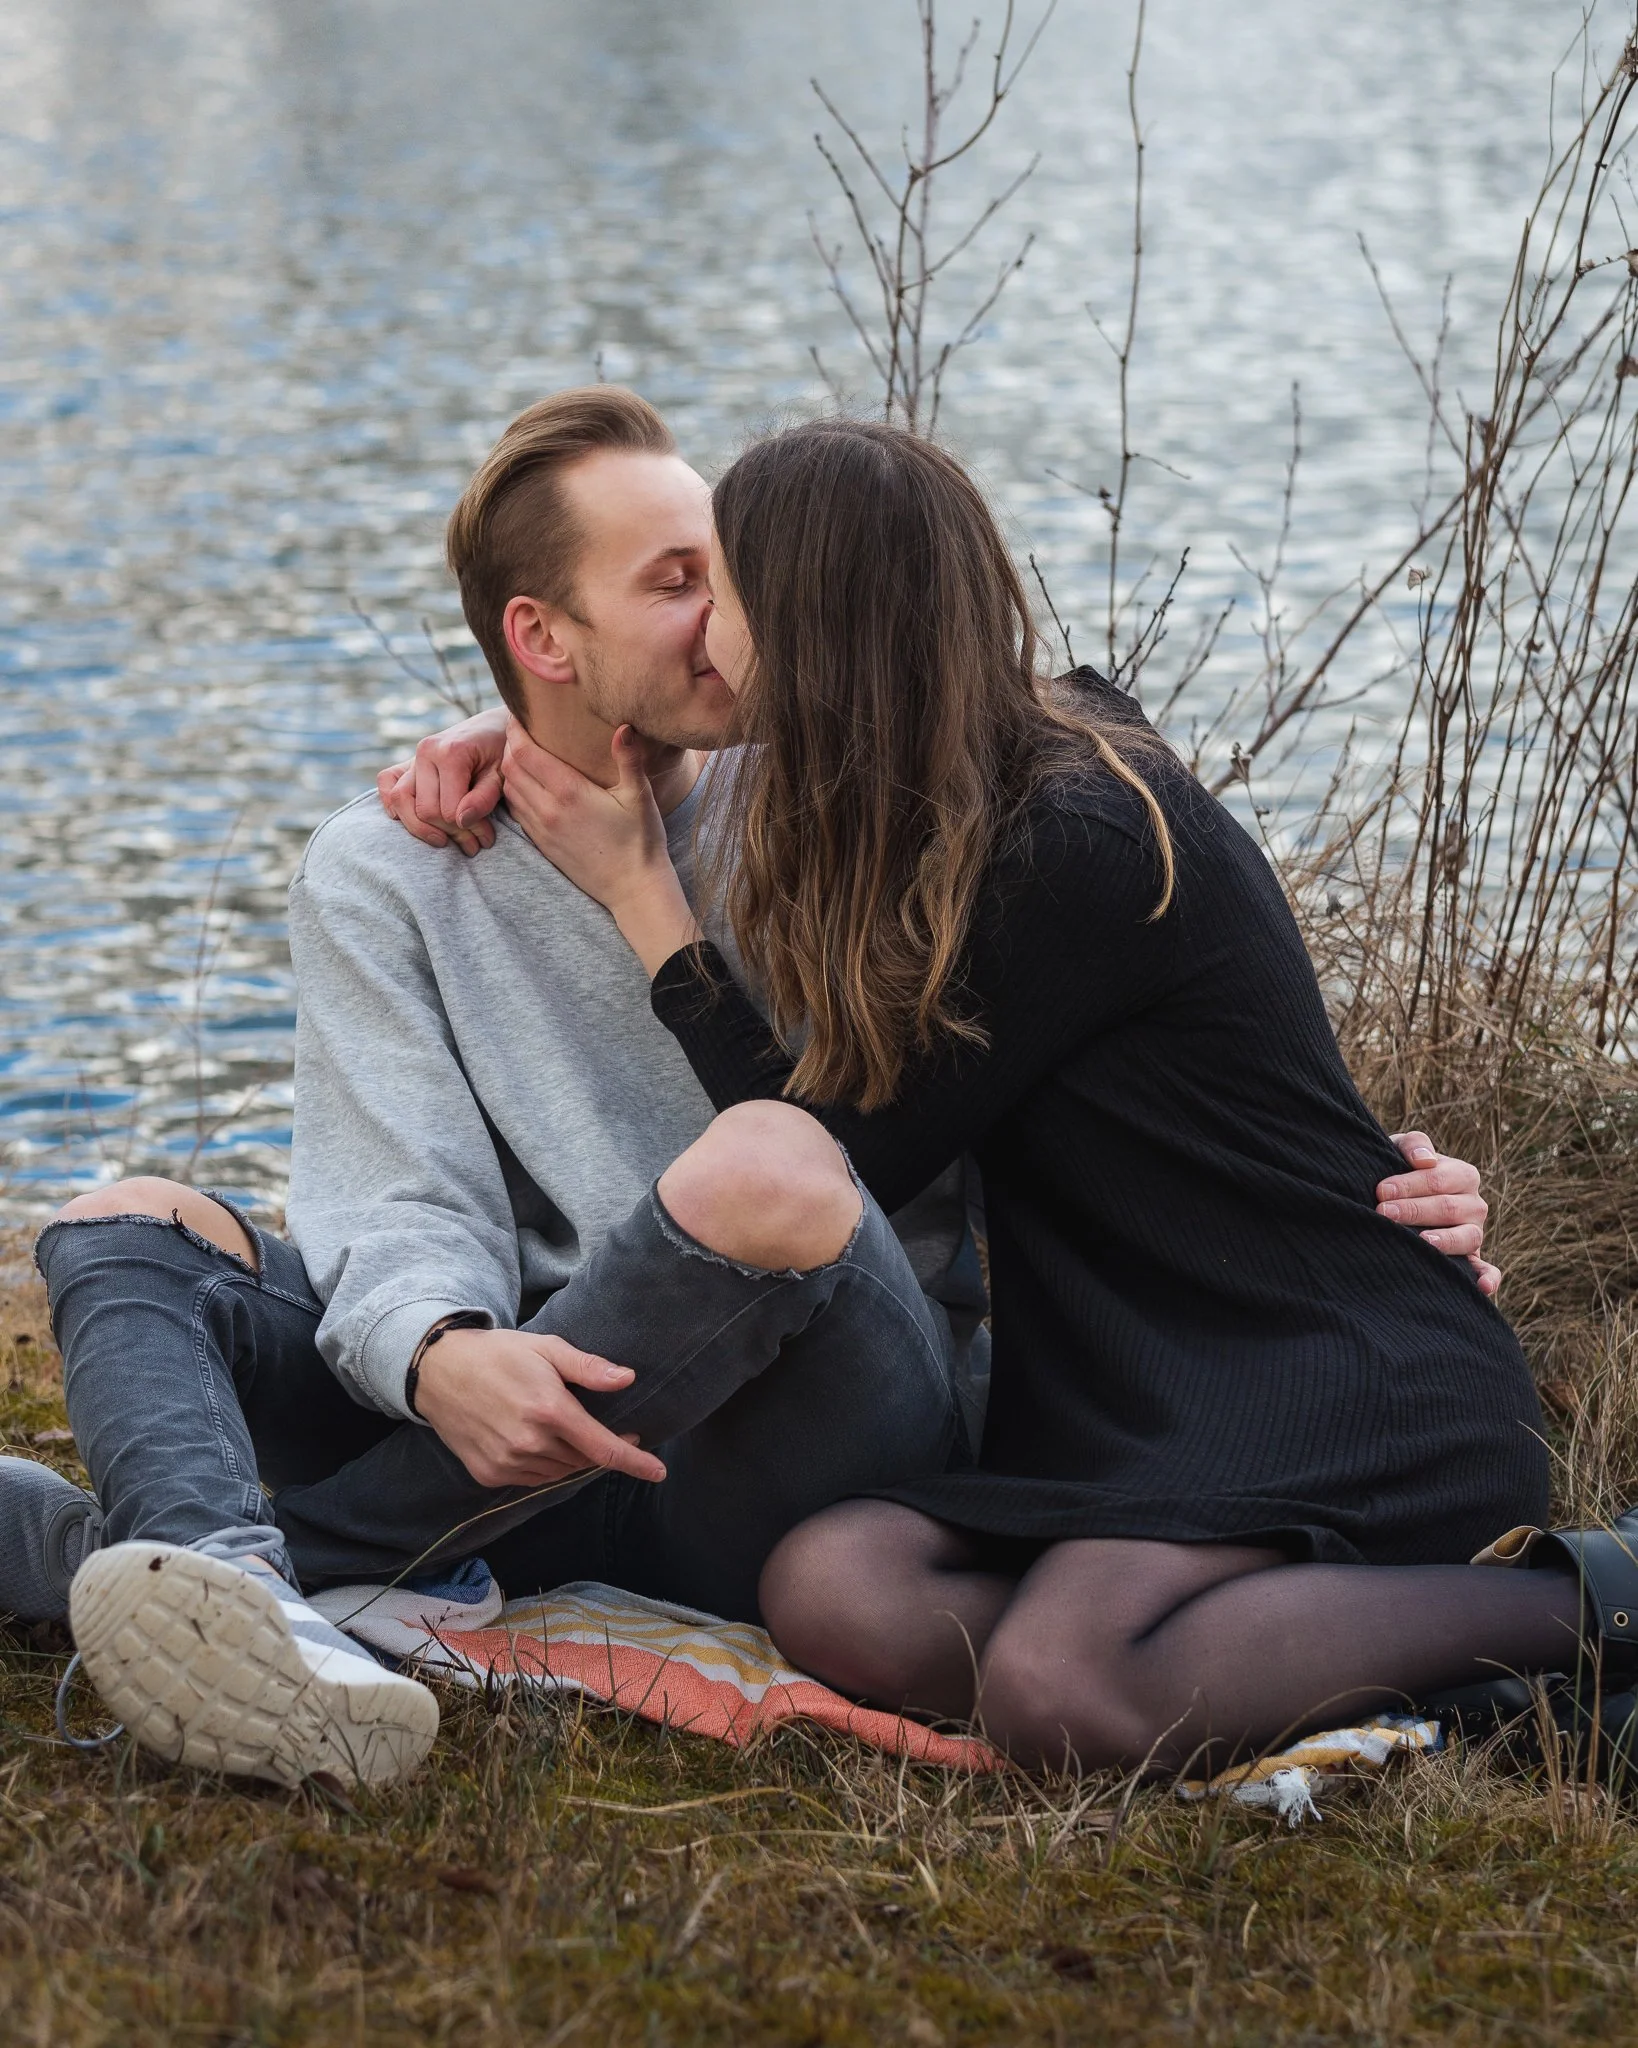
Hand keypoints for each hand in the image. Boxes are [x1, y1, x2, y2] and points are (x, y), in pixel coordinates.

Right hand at [376, 706, 508, 855]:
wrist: (494, 728)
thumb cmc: (501, 753)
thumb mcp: (502, 776)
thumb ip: (483, 798)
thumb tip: (460, 820)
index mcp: (451, 753)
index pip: (448, 809)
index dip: (467, 830)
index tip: (486, 838)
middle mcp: (426, 752)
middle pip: (425, 810)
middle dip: (449, 833)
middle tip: (474, 845)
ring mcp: (413, 756)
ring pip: (401, 801)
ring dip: (421, 828)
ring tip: (445, 841)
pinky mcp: (407, 762)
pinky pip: (387, 782)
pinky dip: (392, 803)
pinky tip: (409, 819)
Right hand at [413, 1324, 667, 1491]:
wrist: (438, 1372)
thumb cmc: (498, 1354)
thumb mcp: (547, 1349)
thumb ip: (589, 1368)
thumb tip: (628, 1379)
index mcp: (550, 1411)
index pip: (604, 1448)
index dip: (635, 1462)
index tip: (658, 1471)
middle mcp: (529, 1443)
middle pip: (584, 1461)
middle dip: (600, 1448)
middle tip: (606, 1427)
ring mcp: (507, 1463)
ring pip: (559, 1473)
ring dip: (573, 1458)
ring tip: (566, 1429)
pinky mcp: (489, 1474)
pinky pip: (533, 1479)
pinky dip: (545, 1465)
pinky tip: (539, 1442)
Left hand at [501, 719, 701, 972]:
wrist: (633, 889)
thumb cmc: (641, 842)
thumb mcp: (640, 797)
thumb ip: (629, 760)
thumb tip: (624, 725)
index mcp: (569, 793)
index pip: (524, 753)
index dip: (516, 731)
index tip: (520, 716)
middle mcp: (548, 810)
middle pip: (509, 768)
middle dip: (509, 746)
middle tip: (521, 732)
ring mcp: (542, 830)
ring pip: (509, 790)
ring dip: (509, 770)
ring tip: (522, 755)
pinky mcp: (542, 844)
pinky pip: (517, 812)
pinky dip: (515, 793)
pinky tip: (529, 785)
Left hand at [1378, 1131, 1499, 1296]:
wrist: (1393, 1197)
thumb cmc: (1398, 1171)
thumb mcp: (1401, 1150)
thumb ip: (1413, 1145)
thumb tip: (1424, 1161)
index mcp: (1463, 1175)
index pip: (1438, 1180)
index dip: (1409, 1184)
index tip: (1380, 1191)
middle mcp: (1474, 1204)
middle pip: (1448, 1208)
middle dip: (1415, 1211)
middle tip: (1383, 1213)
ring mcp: (1475, 1233)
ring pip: (1467, 1237)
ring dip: (1444, 1241)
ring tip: (1422, 1241)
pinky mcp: (1472, 1259)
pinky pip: (1487, 1270)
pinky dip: (1488, 1278)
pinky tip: (1482, 1287)